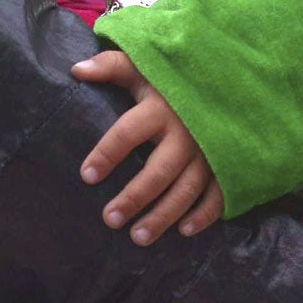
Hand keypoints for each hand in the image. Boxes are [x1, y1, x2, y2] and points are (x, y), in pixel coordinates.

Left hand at [72, 49, 224, 244]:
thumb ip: (111, 66)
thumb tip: (75, 70)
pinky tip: (184, 231)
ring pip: (185, 190)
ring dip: (163, 216)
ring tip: (138, 236)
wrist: (226, 77)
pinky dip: (204, 215)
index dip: (106, 153)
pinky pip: (218, 194)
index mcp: (160, 108)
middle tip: (110, 219)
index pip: (127, 132)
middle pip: (158, 171)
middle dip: (134, 197)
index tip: (87, 176)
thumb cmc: (174, 77)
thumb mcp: (144, 66)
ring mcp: (208, 152)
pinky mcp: (226, 163)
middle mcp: (185, 133)